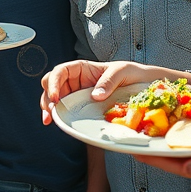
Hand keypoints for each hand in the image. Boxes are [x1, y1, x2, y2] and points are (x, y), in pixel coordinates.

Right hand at [40, 60, 172, 124]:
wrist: (144, 86)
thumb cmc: (132, 73)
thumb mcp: (122, 72)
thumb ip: (108, 81)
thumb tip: (95, 95)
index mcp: (82, 68)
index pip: (60, 71)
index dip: (54, 83)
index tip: (56, 97)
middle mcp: (76, 81)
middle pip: (51, 85)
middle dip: (47, 97)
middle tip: (50, 112)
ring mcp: (78, 95)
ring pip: (55, 99)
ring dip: (49, 108)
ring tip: (50, 120)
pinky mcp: (82, 108)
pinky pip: (66, 110)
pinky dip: (60, 116)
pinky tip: (59, 123)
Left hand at [136, 137, 190, 191]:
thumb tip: (184, 167)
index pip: (173, 166)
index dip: (153, 159)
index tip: (133, 150)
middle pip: (175, 158)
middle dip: (156, 149)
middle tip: (137, 137)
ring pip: (184, 151)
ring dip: (168, 142)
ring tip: (151, 132)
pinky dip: (185, 136)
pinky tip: (178, 127)